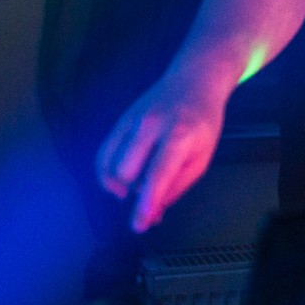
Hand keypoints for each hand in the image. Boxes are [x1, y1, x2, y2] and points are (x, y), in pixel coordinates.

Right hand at [95, 70, 228, 232]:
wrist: (194, 81)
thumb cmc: (202, 122)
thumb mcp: (202, 157)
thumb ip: (176, 188)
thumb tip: (152, 214)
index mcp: (180, 135)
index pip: (157, 174)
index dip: (146, 203)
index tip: (139, 224)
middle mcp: (151, 125)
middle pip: (126, 171)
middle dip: (134, 191)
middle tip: (149, 189)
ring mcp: (132, 120)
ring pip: (109, 165)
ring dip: (121, 184)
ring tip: (139, 181)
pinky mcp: (120, 120)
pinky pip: (102, 154)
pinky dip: (106, 173)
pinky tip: (120, 179)